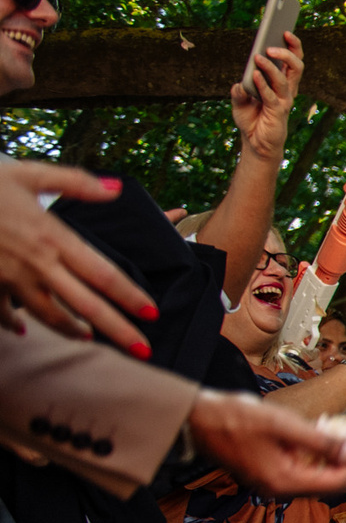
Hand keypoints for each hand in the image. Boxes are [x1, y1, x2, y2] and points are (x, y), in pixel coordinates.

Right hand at [0, 162, 157, 353]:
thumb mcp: (29, 174)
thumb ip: (76, 182)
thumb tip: (117, 188)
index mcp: (52, 236)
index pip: (102, 273)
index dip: (129, 295)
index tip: (152, 313)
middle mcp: (35, 263)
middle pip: (85, 304)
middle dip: (116, 330)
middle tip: (143, 349)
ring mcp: (9, 277)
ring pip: (47, 314)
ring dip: (70, 329)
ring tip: (89, 338)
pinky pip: (1, 311)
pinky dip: (12, 324)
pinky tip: (23, 331)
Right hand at [186, 389, 345, 496]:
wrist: (195, 418)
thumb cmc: (235, 418)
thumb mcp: (283, 425)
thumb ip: (319, 441)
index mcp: (283, 481)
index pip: (334, 482)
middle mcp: (278, 488)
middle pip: (326, 480)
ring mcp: (271, 481)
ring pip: (313, 472)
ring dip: (331, 452)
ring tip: (342, 427)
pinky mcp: (266, 471)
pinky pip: (299, 466)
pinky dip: (313, 451)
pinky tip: (318, 430)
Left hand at [231, 31, 304, 163]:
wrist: (255, 144)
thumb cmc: (251, 119)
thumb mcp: (240, 101)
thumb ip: (240, 90)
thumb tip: (242, 81)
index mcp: (282, 83)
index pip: (293, 61)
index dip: (293, 45)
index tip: (284, 30)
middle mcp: (287, 90)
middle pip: (297, 66)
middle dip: (288, 52)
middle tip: (272, 44)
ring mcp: (284, 101)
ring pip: (285, 79)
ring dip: (272, 66)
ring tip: (258, 56)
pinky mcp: (278, 112)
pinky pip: (271, 95)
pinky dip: (263, 84)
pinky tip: (254, 75)